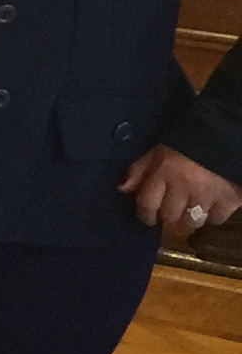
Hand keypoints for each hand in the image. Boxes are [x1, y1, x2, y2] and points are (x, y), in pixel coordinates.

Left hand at [120, 143, 241, 237]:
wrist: (228, 133)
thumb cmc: (190, 137)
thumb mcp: (160, 147)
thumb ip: (140, 168)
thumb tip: (122, 188)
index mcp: (164, 172)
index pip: (147, 205)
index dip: (145, 215)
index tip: (148, 217)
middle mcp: (184, 188)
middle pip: (170, 216)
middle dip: (169, 213)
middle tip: (173, 207)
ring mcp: (208, 197)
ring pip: (192, 221)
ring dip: (190, 216)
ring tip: (192, 205)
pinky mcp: (230, 200)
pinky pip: (216, 219)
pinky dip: (213, 215)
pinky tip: (212, 205)